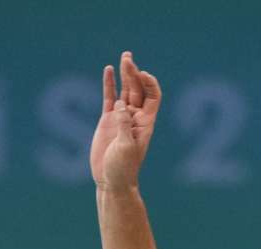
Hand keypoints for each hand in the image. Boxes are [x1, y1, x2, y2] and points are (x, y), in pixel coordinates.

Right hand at [90, 51, 162, 187]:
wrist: (111, 180)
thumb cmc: (123, 168)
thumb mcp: (126, 147)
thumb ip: (124, 126)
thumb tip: (121, 105)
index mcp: (146, 123)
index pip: (152, 97)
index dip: (149, 84)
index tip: (142, 74)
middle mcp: (135, 117)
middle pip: (138, 90)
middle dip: (134, 73)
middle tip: (128, 58)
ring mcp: (121, 118)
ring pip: (125, 91)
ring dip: (125, 74)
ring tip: (124, 57)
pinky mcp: (108, 120)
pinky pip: (109, 98)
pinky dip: (109, 84)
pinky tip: (109, 70)